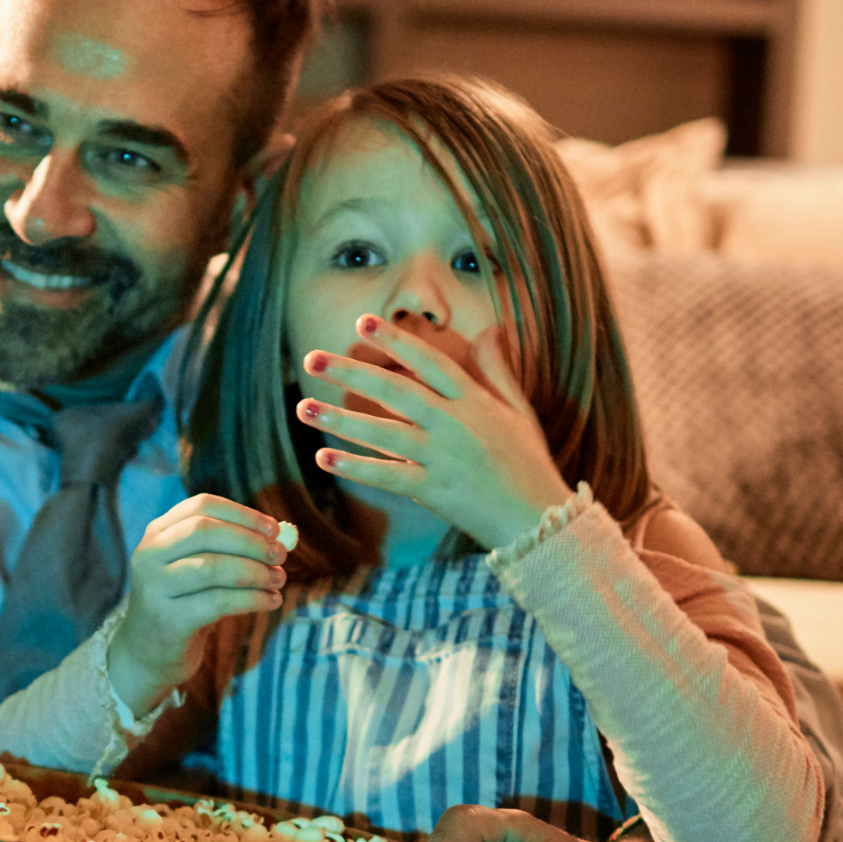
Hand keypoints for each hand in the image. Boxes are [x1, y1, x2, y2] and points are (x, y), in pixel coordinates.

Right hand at [108, 494, 287, 711]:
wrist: (148, 653)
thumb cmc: (184, 603)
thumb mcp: (197, 568)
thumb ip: (228, 548)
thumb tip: (281, 538)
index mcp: (157, 533)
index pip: (201, 505)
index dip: (242, 514)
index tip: (274, 529)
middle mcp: (149, 554)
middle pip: (205, 531)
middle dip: (250, 541)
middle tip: (281, 555)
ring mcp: (154, 587)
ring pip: (212, 567)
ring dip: (254, 572)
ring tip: (278, 580)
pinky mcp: (167, 620)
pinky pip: (217, 602)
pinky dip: (251, 599)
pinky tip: (270, 601)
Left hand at [301, 316, 572, 549]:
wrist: (539, 519)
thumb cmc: (527, 462)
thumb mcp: (518, 410)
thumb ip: (498, 368)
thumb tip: (491, 328)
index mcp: (474, 401)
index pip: (429, 362)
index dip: (395, 340)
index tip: (362, 321)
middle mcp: (454, 424)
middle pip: (395, 391)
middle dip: (351, 372)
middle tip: (311, 358)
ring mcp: (442, 458)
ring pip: (383, 433)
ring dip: (340, 419)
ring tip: (303, 407)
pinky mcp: (434, 490)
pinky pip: (388, 476)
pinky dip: (356, 467)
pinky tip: (324, 458)